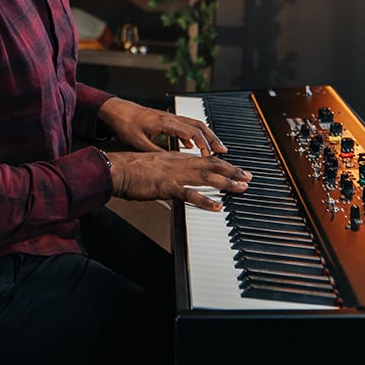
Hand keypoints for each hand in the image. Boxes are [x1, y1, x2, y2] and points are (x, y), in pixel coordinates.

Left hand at [97, 97, 225, 155]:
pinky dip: (193, 135)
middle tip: (223, 151)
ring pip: (193, 124)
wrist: (116, 110)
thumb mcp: (139, 142)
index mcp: (165, 123)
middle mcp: (170, 118)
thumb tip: (170, 163)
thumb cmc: (125, 124)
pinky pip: (185, 126)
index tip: (210, 156)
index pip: (192, 132)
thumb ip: (156, 152)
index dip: (203, 144)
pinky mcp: (165, 120)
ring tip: (214, 148)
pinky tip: (192, 146)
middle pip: (198, 126)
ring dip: (205, 136)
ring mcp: (169, 117)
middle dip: (212, 139)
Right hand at [104, 149, 250, 211]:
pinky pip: (189, 194)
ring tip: (241, 188)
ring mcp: (173, 174)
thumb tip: (177, 177)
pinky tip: (217, 206)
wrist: (115, 168)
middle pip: (211, 165)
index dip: (223, 163)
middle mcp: (178, 163)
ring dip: (226, 182)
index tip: (236, 168)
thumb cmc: (130, 169)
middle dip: (232, 170)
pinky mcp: (166, 187)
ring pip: (206, 176)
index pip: (205, 159)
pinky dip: (205, 200)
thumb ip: (168, 169)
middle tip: (248, 176)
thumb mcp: (153, 165)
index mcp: (176, 158)